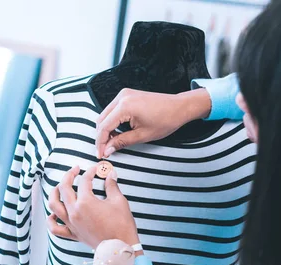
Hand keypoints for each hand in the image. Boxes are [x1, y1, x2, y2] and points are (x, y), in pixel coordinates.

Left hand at [47, 165, 139, 249]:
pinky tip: (53, 214)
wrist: (121, 248)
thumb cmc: (121, 226)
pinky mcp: (73, 234)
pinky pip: (55, 228)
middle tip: (76, 170)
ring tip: (59, 187)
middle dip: (69, 175)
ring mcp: (72, 224)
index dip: (91, 172)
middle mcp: (74, 212)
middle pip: (64, 188)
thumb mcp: (119, 201)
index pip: (84, 181)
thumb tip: (111, 174)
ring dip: (54, 193)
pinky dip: (51, 220)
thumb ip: (112, 185)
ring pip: (53, 205)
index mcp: (85, 202)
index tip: (96, 169)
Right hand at [95, 88, 211, 158]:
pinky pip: (112, 110)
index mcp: (125, 106)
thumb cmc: (166, 119)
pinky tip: (117, 133)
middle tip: (104, 151)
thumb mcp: (143, 135)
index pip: (104, 126)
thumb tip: (108, 149)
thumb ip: (122, 142)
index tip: (100, 154)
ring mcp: (124, 95)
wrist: (179, 107)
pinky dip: (112, 122)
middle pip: (101, 120)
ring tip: (112, 143)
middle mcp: (122, 97)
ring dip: (106, 130)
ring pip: (105, 115)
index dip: (100, 142)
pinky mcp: (127, 96)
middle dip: (101, 137)